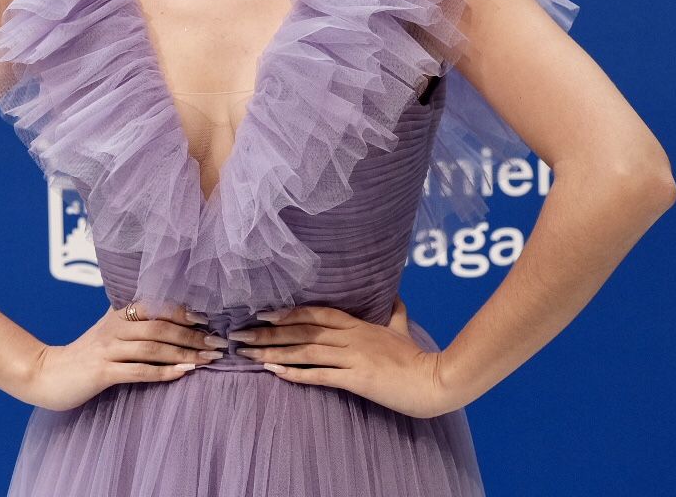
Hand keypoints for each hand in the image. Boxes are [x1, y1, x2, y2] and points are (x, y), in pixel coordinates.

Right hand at [22, 300, 222, 410]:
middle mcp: (113, 328)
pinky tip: (183, 373)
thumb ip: (132, 326)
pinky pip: (139, 371)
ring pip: (153, 348)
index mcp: (116, 315)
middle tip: (218, 344)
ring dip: (185, 353)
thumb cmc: (84, 356)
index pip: (155, 306)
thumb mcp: (107, 334)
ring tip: (209, 360)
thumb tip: (169, 322)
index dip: (182, 311)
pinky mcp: (102, 372)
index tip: (208, 319)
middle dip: (193, 335)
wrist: (45, 374)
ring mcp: (107, 350)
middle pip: (159, 326)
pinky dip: (164, 372)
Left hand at [228, 298, 455, 418]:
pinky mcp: (357, 378)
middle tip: (239, 334)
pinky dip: (295, 372)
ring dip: (273, 351)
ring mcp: (353, 356)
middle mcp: (351, 336)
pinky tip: (275, 372)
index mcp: (358, 324)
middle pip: (302, 329)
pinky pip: (320, 374)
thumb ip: (395, 312)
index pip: (316, 312)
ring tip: (247, 354)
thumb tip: (395, 295)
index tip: (261, 314)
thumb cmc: (418, 358)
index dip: (287, 311)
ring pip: (305, 349)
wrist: (436, 380)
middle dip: (268, 332)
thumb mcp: (403, 328)